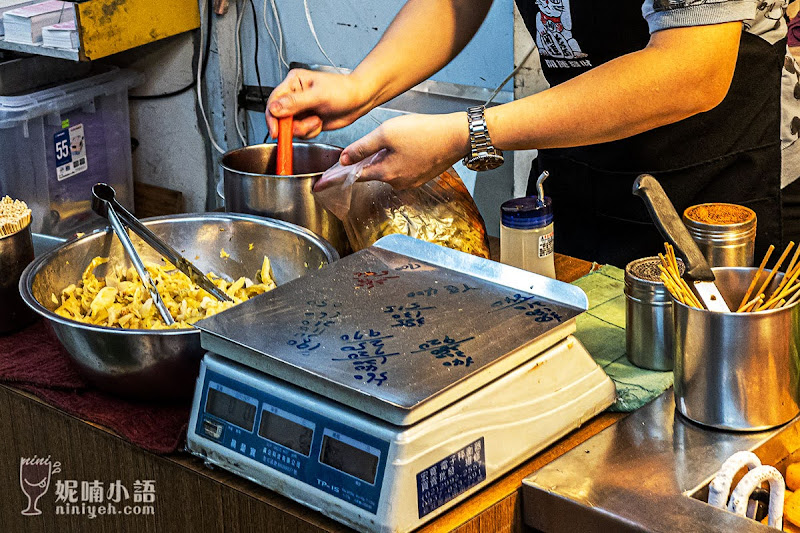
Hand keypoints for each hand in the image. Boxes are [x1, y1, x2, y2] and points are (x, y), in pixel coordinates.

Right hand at [266, 69, 369, 138]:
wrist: (359, 100)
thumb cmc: (344, 90)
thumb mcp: (318, 95)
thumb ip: (295, 103)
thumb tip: (275, 108)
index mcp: (294, 82)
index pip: (273, 101)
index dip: (272, 118)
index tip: (276, 131)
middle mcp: (294, 96)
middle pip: (280, 117)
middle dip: (293, 125)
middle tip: (306, 125)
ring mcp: (300, 110)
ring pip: (290, 127)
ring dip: (304, 129)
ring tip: (317, 120)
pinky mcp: (307, 120)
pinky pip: (301, 133)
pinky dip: (310, 132)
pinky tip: (320, 123)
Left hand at [336, 112, 469, 189]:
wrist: (456, 136)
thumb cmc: (424, 132)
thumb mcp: (386, 134)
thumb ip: (362, 148)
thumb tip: (344, 160)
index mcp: (385, 174)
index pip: (352, 177)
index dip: (335, 177)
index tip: (320, 185)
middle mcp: (397, 183)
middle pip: (371, 172)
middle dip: (369, 158)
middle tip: (382, 137)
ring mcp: (411, 181)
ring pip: (388, 169)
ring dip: (386, 156)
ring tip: (401, 136)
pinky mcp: (422, 176)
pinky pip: (402, 168)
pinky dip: (400, 157)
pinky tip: (410, 143)